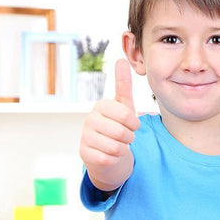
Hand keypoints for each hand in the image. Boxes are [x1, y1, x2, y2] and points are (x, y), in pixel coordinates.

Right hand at [79, 59, 139, 189]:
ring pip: (115, 147)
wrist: (108, 152)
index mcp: (101, 106)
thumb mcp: (124, 107)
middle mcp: (89, 119)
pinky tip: (111, 155)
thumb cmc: (118, 127)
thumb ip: (124, 86)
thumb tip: (121, 59)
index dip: (134, 124)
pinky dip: (115, 159)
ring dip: (123, 149)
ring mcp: (85, 137)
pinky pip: (108, 159)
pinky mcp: (84, 154)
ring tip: (118, 145)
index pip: (126, 115)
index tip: (133, 125)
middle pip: (122, 133)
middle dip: (129, 138)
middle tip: (126, 137)